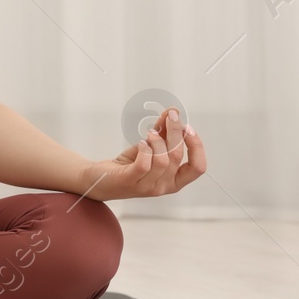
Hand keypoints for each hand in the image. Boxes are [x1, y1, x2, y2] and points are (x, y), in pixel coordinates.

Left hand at [81, 107, 205, 201]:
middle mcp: (164, 186)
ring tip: (150, 133)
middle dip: (175, 131)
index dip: (197, 146)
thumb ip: (163, 133)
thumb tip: (173, 112)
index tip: (188, 127)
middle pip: (177, 156)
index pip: (197, 168)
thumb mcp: (151, 149)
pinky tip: (141, 143)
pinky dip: (145, 149)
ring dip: (157, 140)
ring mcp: (147, 186)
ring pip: (162, 160)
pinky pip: (144, 165)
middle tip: (170, 116)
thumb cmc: (129, 165)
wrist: (101, 180)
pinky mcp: (130, 181)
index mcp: (175, 180)